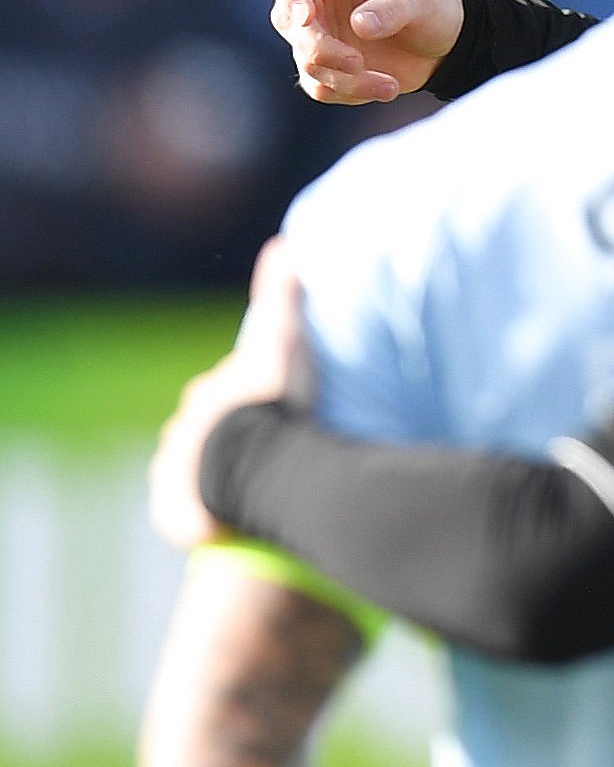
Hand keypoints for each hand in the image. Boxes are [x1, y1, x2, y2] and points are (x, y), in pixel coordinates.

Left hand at [150, 240, 316, 550]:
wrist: (256, 464)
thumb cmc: (272, 402)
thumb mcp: (283, 340)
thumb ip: (283, 294)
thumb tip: (285, 244)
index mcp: (206, 394)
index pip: (221, 392)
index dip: (245, 399)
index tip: (270, 407)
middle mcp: (182, 431)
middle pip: (205, 431)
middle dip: (226, 437)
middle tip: (266, 448)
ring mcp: (175, 473)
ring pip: (194, 472)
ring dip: (216, 477)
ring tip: (252, 489)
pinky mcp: (175, 512)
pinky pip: (188, 514)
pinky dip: (203, 516)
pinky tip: (227, 522)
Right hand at [270, 0, 462, 102]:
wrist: (445, 42)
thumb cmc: (431, 5)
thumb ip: (394, 8)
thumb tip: (359, 24)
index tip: (305, 18)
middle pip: (285, 20)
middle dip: (317, 48)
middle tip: (357, 63)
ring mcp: (318, 33)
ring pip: (306, 60)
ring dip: (345, 79)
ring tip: (390, 85)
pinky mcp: (326, 66)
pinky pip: (321, 87)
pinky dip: (352, 92)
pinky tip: (388, 88)